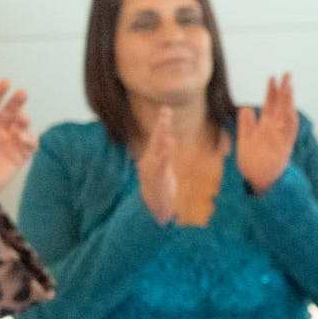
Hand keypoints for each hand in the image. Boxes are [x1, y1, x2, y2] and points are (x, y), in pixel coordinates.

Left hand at [0, 79, 36, 206]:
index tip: (5, 82)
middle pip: (10, 111)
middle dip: (17, 101)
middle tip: (22, 93)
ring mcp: (9, 143)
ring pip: (23, 125)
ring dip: (24, 119)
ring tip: (20, 120)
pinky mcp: (19, 157)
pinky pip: (30, 144)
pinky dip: (31, 138)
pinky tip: (23, 137)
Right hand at [138, 109, 178, 223]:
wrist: (152, 210)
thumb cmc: (159, 188)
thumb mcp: (163, 169)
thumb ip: (164, 155)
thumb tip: (167, 140)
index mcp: (152, 159)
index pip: (157, 138)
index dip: (161, 124)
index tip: (166, 109)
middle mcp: (150, 162)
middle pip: (156, 140)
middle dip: (161, 125)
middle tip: (165, 111)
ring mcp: (152, 171)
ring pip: (157, 151)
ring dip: (162, 137)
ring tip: (166, 125)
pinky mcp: (158, 180)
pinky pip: (160, 166)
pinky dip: (163, 155)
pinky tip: (167, 146)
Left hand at [236, 74, 298, 193]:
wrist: (256, 181)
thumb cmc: (252, 162)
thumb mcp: (245, 140)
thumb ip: (246, 124)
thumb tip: (246, 108)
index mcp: (266, 127)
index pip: (270, 105)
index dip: (271, 91)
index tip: (272, 77)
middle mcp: (275, 130)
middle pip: (280, 107)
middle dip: (283, 91)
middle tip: (286, 75)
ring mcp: (280, 139)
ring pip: (287, 117)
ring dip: (289, 103)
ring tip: (289, 88)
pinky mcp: (283, 149)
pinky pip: (289, 134)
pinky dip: (290, 123)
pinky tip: (291, 111)